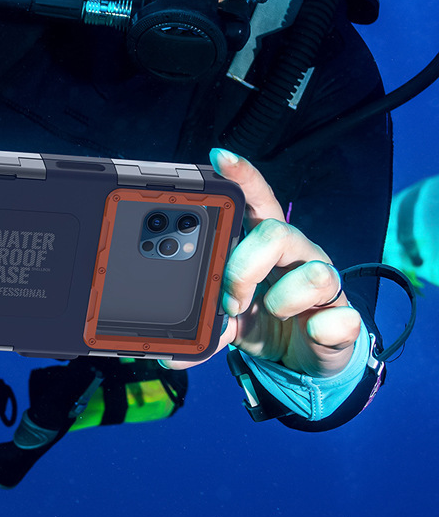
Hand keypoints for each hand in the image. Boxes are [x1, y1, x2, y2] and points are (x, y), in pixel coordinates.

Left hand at [162, 148, 360, 376]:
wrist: (305, 359)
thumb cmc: (263, 321)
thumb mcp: (230, 320)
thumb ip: (205, 327)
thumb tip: (171, 355)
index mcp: (264, 243)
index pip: (256, 198)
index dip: (242, 175)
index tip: (219, 157)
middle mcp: (297, 252)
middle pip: (276, 232)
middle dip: (245, 267)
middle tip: (229, 297)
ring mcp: (324, 280)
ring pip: (316, 272)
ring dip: (283, 300)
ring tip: (270, 314)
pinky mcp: (345, 314)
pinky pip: (340, 317)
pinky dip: (321, 330)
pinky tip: (311, 333)